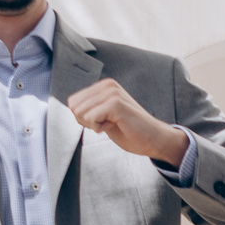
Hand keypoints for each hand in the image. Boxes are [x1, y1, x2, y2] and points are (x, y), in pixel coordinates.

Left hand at [67, 78, 188, 163]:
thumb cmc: (130, 131)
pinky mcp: (115, 103)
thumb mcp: (104, 116)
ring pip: (80, 113)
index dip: (83, 118)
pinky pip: (90, 118)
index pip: (73, 102)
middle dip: (86, 121)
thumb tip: (71, 106)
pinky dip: (99, 128)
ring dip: (94, 125)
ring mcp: (112, 93)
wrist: (153, 139)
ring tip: (113, 124)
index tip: (103, 121)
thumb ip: (89, 109)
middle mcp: (107, 85)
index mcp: (104, 86)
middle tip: (107, 124)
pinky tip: (115, 125)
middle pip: (74, 107)